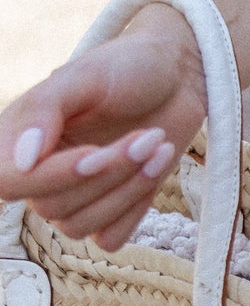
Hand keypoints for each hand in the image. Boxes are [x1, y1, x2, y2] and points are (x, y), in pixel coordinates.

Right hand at [0, 13, 208, 252]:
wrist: (177, 76)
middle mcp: (40, 173)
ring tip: (157, 143)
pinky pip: (109, 238)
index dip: (51, 176)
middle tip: (147, 136)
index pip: (9, 181)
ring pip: (80, 227)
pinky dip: (136, 208)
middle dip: (108, 174)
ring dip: (128, 189)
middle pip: (52, 206)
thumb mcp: (83, 76)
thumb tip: (22, 162)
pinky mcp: (109, 210)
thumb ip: (43, 112)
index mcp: (20, 137)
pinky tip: (155, 169)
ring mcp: (75, 195)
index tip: (95, 153)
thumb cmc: (126, 67)